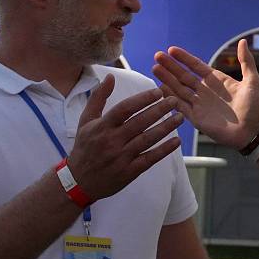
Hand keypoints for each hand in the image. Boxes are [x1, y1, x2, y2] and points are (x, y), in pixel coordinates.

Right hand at [66, 74, 182, 199]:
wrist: (79, 182)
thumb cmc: (84, 147)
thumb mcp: (86, 121)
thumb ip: (98, 97)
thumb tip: (110, 76)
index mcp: (102, 126)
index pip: (125, 109)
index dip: (142, 99)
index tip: (158, 92)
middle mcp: (112, 141)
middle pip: (139, 122)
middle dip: (159, 110)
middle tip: (174, 101)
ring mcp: (121, 157)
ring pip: (147, 139)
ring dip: (166, 128)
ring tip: (180, 117)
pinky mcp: (129, 172)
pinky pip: (150, 158)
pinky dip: (164, 150)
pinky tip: (177, 141)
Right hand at [153, 39, 258, 148]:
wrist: (253, 131)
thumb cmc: (255, 106)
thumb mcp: (252, 80)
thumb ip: (246, 61)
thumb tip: (242, 41)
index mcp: (216, 80)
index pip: (196, 66)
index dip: (184, 58)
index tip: (171, 50)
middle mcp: (205, 90)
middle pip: (183, 76)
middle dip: (170, 66)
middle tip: (157, 56)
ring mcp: (199, 104)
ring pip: (179, 89)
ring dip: (167, 79)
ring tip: (155, 68)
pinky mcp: (196, 118)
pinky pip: (180, 106)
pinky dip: (170, 98)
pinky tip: (160, 89)